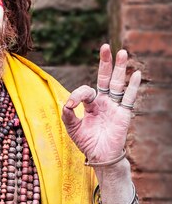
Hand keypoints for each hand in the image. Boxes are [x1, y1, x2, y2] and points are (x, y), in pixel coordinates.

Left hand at [61, 44, 140, 162]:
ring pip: (118, 84)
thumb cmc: (87, 142)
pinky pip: (129, 98)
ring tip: (122, 52)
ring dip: (120, 68)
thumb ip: (67, 114)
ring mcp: (115, 106)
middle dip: (105, 62)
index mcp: (91, 104)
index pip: (86, 90)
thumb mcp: (72, 128)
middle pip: (105, 78)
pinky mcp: (123, 114)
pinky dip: (133, 87)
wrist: (100, 157)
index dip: (77, 94)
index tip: (70, 105)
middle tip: (105, 46)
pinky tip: (136, 74)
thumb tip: (66, 102)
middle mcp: (104, 102)